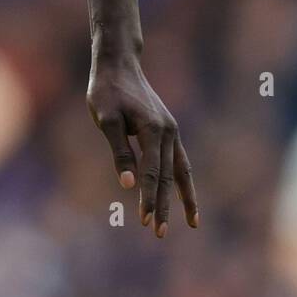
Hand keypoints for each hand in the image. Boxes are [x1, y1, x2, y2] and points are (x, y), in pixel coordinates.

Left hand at [87, 55, 198, 235]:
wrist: (118, 64)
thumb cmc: (107, 90)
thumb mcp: (105, 119)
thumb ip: (119, 151)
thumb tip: (128, 184)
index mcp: (153, 129)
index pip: (151, 172)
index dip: (147, 197)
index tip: (144, 220)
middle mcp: (168, 132)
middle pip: (168, 176)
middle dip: (163, 205)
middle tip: (158, 232)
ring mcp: (171, 131)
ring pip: (180, 171)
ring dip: (182, 198)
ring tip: (191, 223)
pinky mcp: (168, 131)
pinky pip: (180, 161)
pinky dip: (184, 181)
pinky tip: (185, 197)